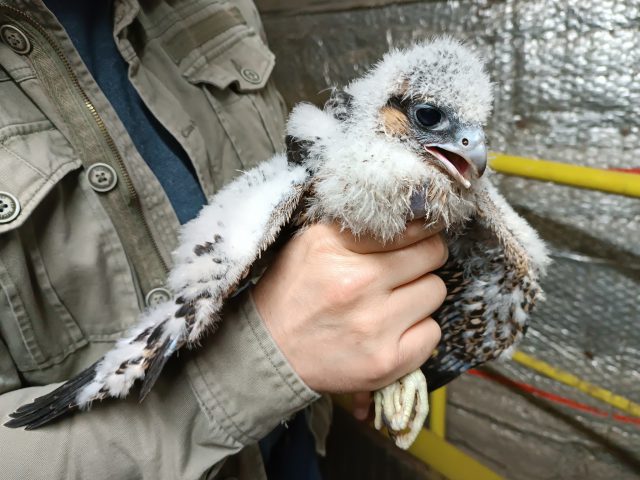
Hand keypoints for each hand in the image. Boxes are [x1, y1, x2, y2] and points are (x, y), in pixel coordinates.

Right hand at [252, 220, 446, 392]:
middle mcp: (358, 285)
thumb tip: (411, 214)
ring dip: (418, 295)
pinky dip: (417, 331)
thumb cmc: (294, 294)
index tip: (420, 235)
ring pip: (435, 292)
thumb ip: (355, 225)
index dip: (420, 229)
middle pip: (432, 255)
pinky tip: (392, 330)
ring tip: (390, 302)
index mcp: (335, 249)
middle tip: (402, 270)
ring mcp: (375, 327)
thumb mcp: (311, 243)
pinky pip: (432, 333)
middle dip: (421, 260)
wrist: (270, 354)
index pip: (409, 227)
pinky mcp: (387, 362)